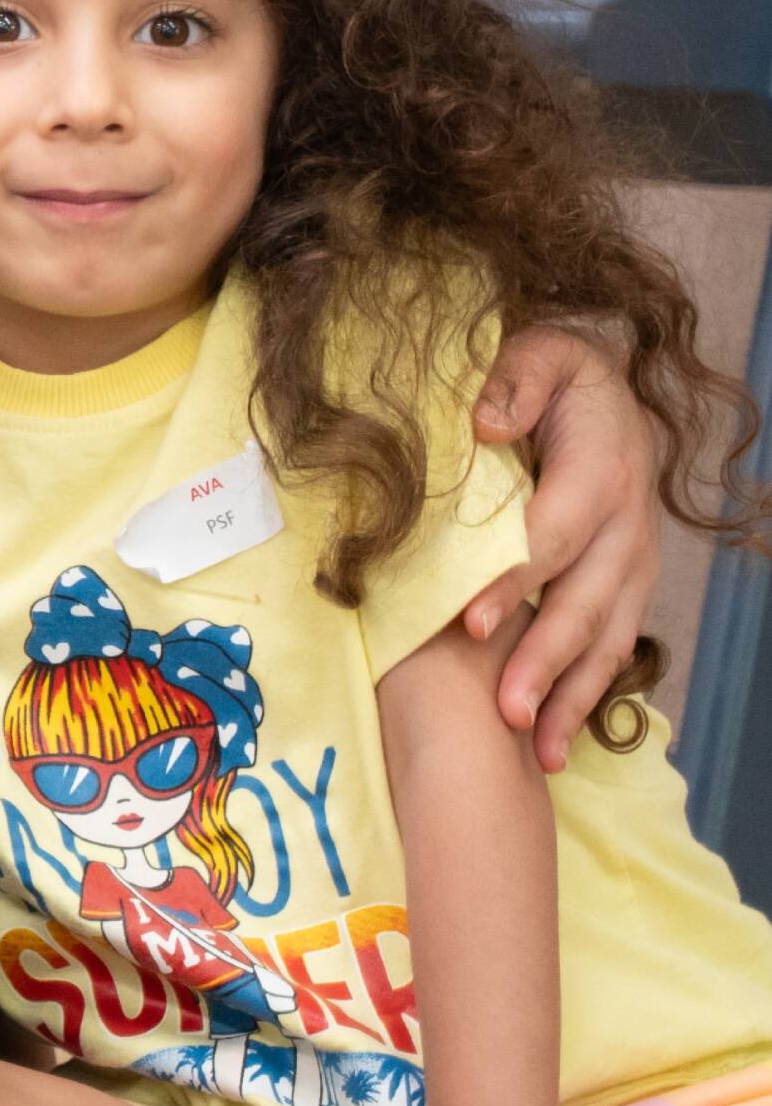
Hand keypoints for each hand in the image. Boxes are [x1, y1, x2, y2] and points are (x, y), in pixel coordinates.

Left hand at [469, 325, 660, 769]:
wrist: (607, 393)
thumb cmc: (558, 377)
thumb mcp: (541, 355)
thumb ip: (515, 381)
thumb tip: (484, 423)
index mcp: (599, 474)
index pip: (551, 538)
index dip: (513, 583)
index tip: (472, 626)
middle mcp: (626, 528)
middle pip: (584, 604)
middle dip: (545, 661)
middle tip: (506, 713)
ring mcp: (632, 564)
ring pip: (607, 639)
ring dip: (572, 695)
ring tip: (539, 750)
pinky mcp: (627, 585)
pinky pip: (613, 647)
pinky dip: (587, 695)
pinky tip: (558, 742)